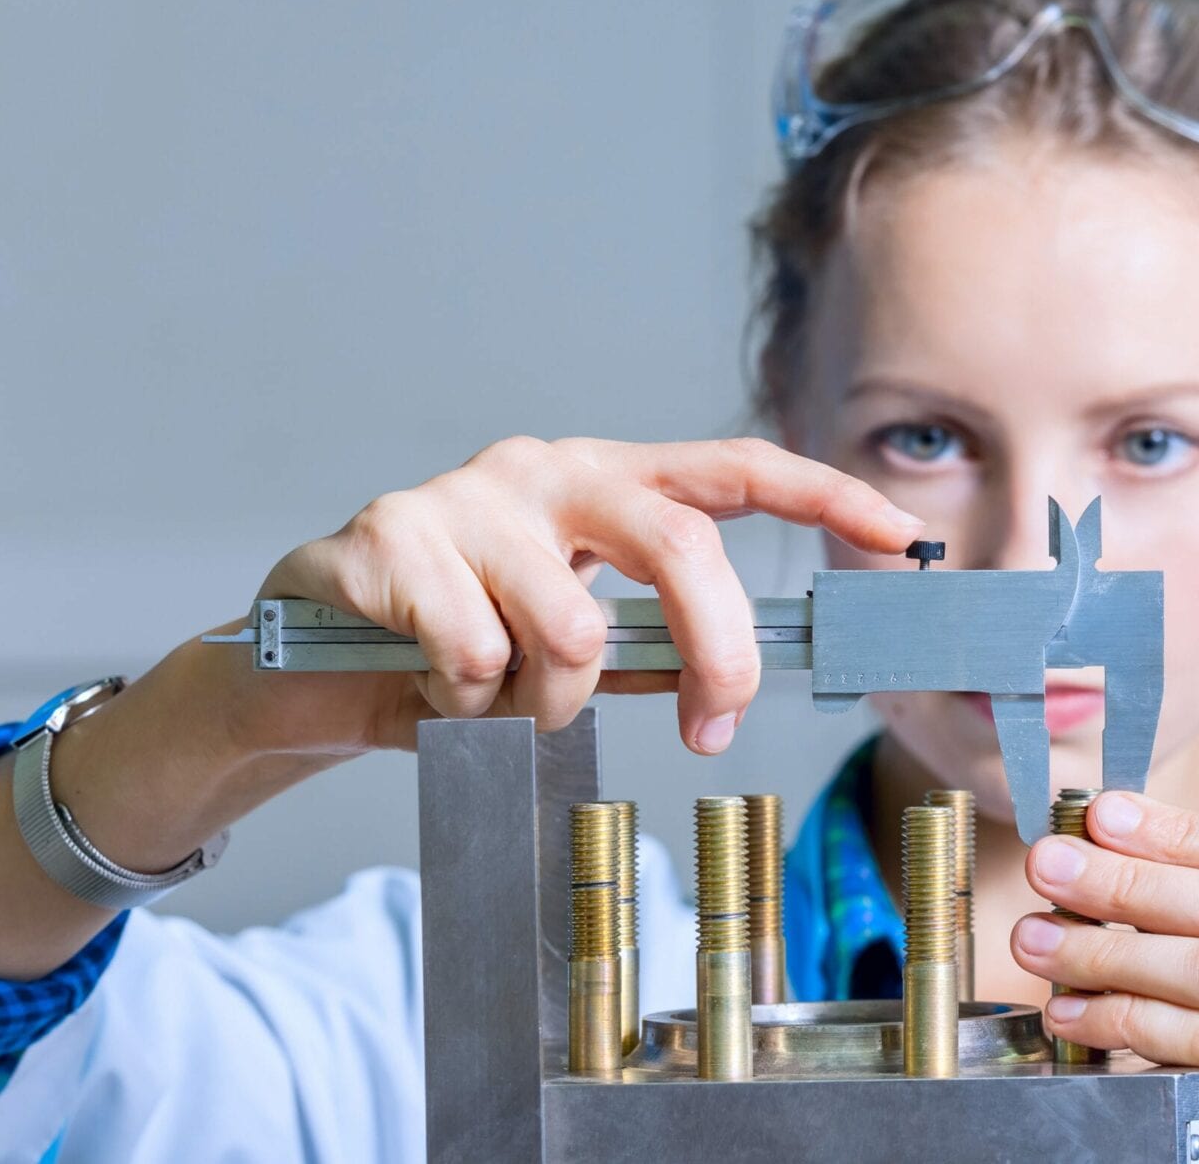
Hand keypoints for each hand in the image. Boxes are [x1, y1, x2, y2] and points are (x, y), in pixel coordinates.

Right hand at [231, 436, 922, 756]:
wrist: (299, 661)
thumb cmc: (452, 649)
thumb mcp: (562, 644)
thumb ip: (640, 646)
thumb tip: (724, 682)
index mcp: (603, 482)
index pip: (731, 467)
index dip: (822, 495)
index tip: (899, 535)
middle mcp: (544, 469)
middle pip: (678, 546)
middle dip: (715, 656)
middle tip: (710, 731)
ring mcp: (466, 496)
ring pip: (572, 629)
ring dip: (547, 707)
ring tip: (496, 706)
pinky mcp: (391, 535)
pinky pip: (477, 655)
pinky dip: (466, 707)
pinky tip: (427, 689)